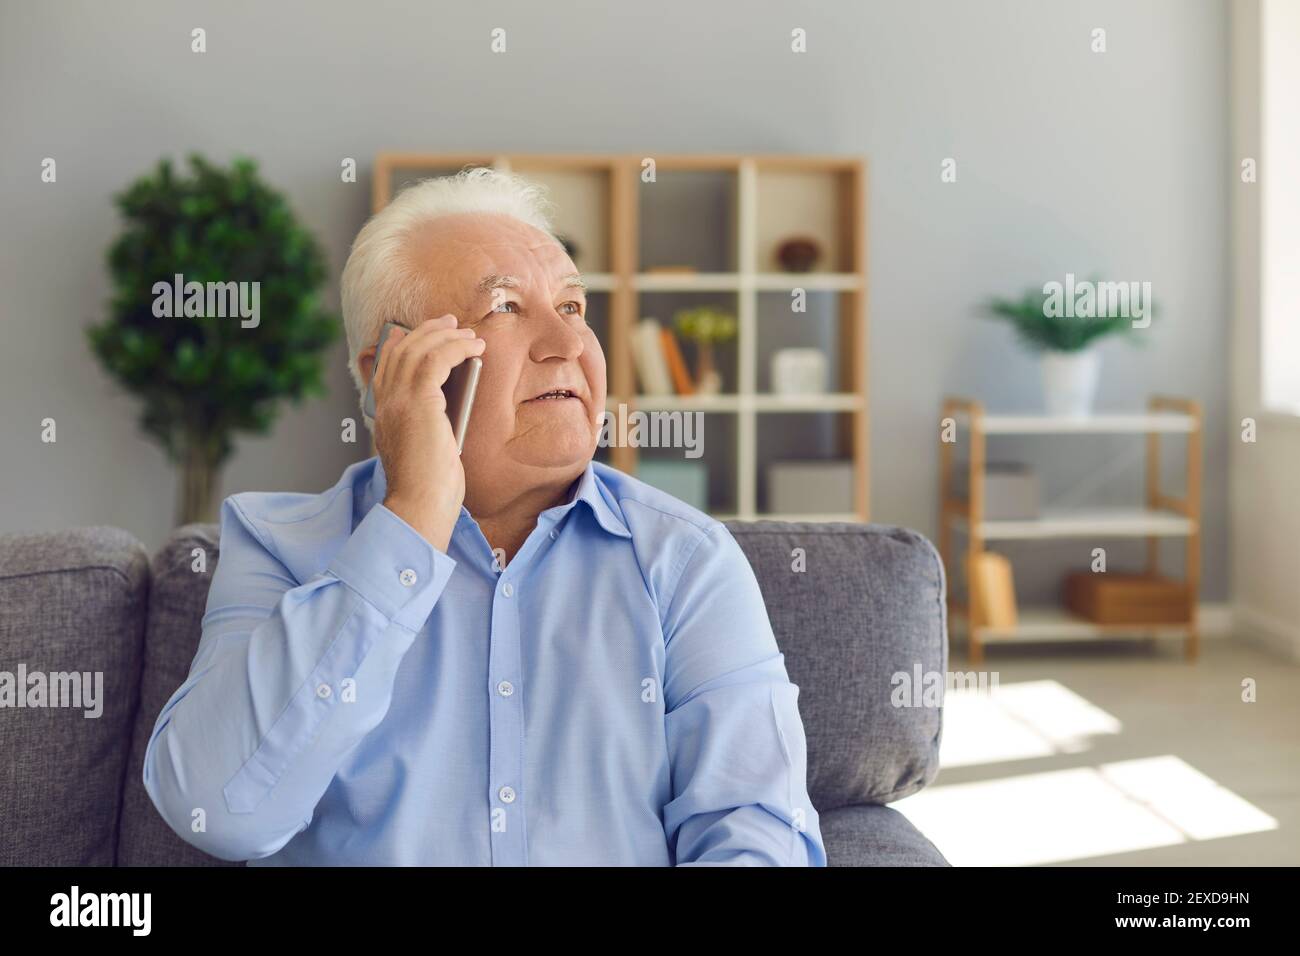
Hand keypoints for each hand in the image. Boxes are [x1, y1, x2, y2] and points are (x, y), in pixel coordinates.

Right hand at [371, 314, 486, 551]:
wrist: (420, 505)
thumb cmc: (428, 487)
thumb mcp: (428, 446)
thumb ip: (432, 421)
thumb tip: (453, 400)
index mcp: (383, 414)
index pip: (387, 365)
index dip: (407, 343)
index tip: (430, 334)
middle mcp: (385, 402)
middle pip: (402, 350)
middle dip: (428, 331)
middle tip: (451, 323)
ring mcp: (398, 400)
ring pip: (419, 349)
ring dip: (447, 336)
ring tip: (469, 334)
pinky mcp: (418, 401)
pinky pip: (436, 358)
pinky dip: (456, 347)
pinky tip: (474, 348)